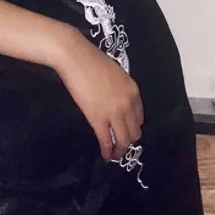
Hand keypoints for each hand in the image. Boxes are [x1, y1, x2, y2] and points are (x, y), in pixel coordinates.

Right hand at [52, 28, 143, 161]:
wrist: (75, 57)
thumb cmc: (90, 60)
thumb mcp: (114, 73)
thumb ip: (118, 89)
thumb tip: (112, 98)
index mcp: (133, 90)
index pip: (139, 117)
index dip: (133, 127)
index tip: (126, 131)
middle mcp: (128, 103)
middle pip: (134, 131)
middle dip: (128, 141)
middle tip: (120, 147)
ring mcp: (115, 112)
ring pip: (124, 140)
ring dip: (120, 150)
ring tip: (115, 156)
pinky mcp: (98, 119)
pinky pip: (107, 140)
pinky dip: (107, 151)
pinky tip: (105, 156)